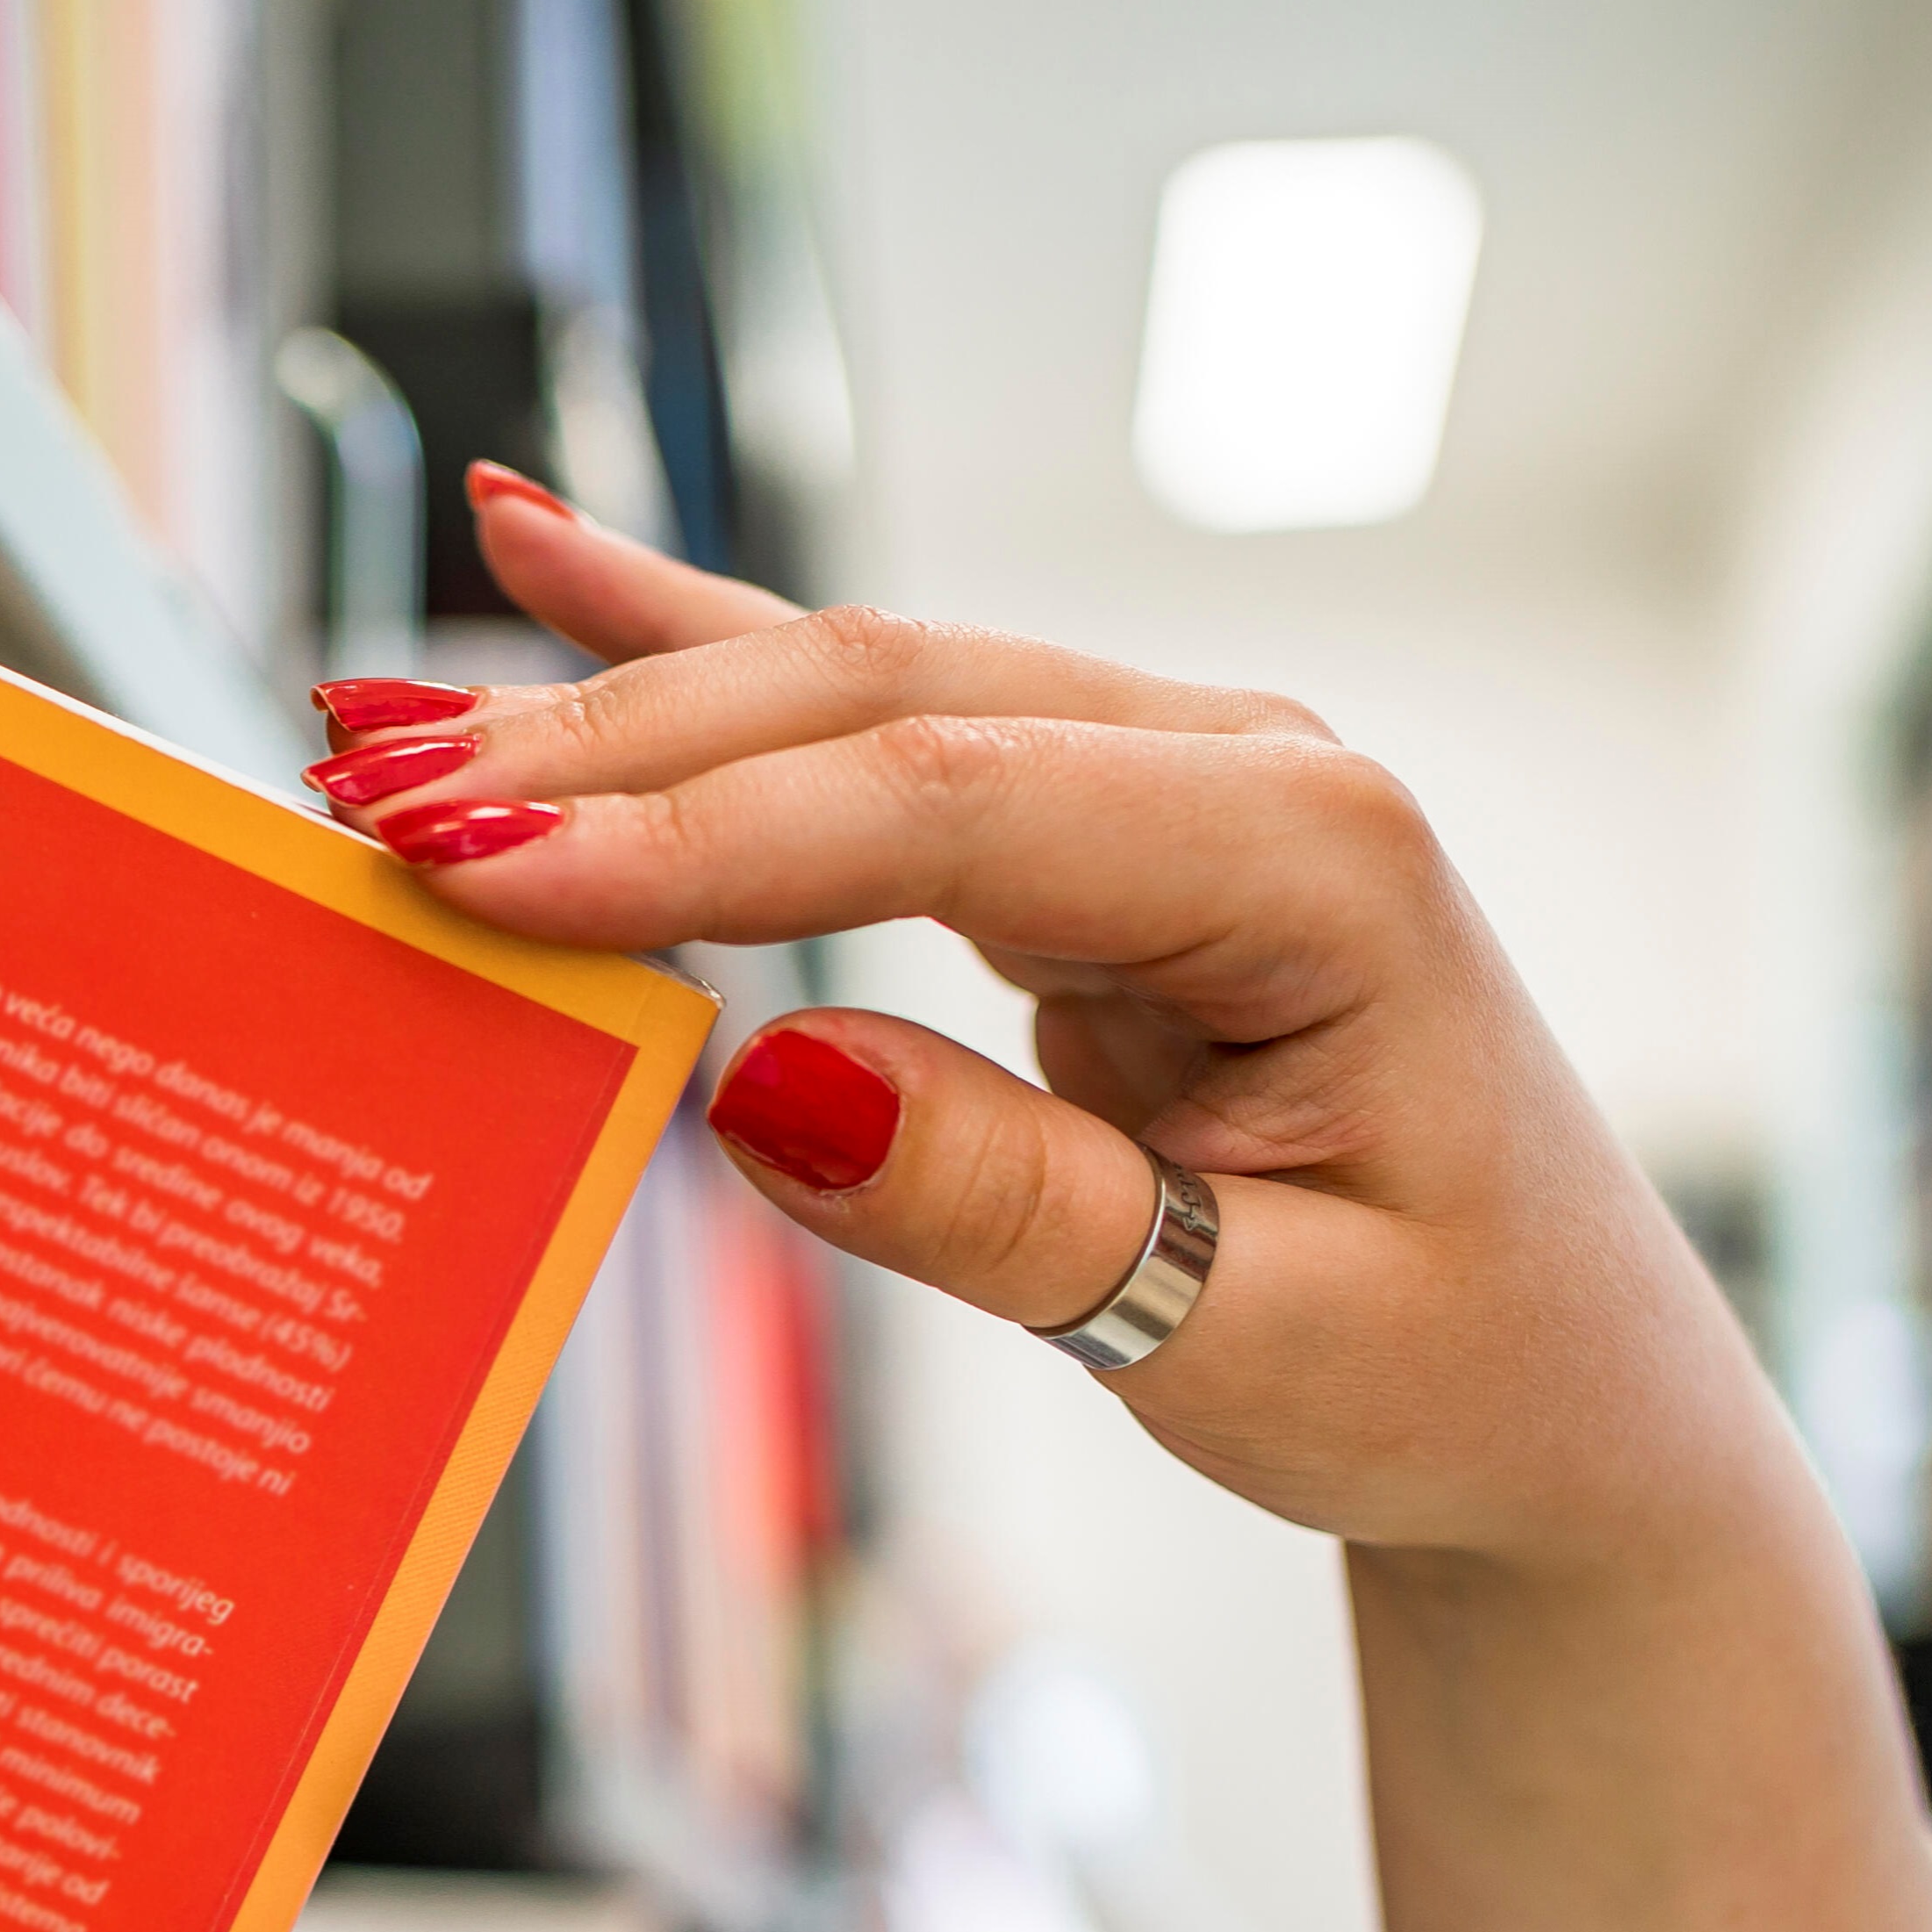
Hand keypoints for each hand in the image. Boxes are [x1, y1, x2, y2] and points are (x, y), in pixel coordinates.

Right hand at [310, 468, 1761, 1574]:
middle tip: (376, 811)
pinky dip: (691, 642)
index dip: (701, 833)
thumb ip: (1016, 1213)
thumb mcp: (1260, 1344)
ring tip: (376, 730)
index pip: (949, 806)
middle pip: (872, 706)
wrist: (1556, 1387)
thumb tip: (764, 1086)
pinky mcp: (1079, 826)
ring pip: (843, 694)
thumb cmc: (1447, 1369)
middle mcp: (1238, 769)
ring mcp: (1156, 777)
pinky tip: (534, 545)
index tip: (490, 880)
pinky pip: (866, 718)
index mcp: (1314, 859)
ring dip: (605, 708)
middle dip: (608, 753)